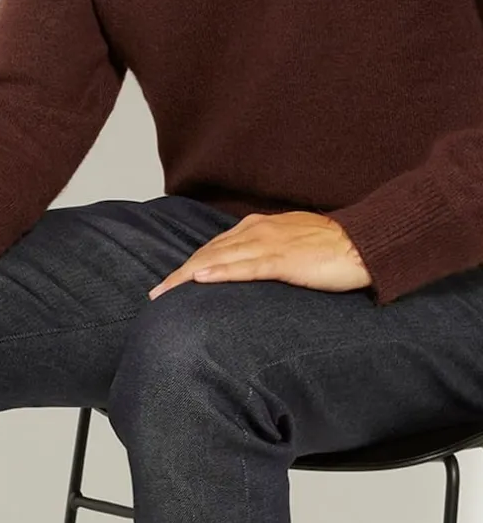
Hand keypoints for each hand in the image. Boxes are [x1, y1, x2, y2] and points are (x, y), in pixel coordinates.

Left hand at [148, 211, 370, 299]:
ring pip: (219, 259)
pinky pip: (245, 267)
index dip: (189, 265)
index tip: (169, 283)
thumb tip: (246, 276)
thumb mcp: (290, 248)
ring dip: (188, 275)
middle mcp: (258, 231)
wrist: (365, 243)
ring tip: (165, 292)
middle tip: (156, 294)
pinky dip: (220, 273)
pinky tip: (199, 280)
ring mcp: (270, 244)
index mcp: (258, 228)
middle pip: (208, 253)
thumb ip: (265, 257)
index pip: (214, 248)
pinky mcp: (283, 260)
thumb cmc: (332, 249)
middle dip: (179, 273)